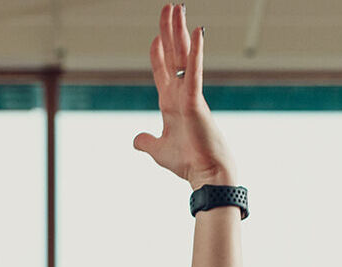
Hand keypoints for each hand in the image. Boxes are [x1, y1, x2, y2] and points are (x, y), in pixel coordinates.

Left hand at [131, 6, 236, 187]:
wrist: (206, 175)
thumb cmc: (188, 163)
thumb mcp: (158, 150)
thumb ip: (146, 142)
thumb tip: (136, 140)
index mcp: (172, 102)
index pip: (163, 70)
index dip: (158, 52)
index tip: (156, 36)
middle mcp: (181, 93)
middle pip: (174, 54)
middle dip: (170, 30)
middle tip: (170, 7)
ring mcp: (189, 94)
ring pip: (183, 55)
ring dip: (179, 30)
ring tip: (177, 7)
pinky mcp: (196, 100)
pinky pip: (194, 71)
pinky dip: (196, 51)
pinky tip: (197, 31)